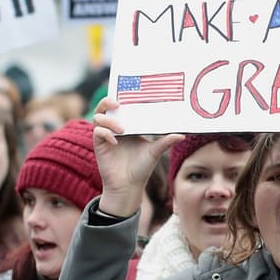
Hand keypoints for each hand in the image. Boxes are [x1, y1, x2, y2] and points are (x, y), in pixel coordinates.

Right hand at [92, 97, 184, 216]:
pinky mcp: (99, 145)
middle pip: (105, 107)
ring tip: (122, 129)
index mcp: (128, 126)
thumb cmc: (141, 168)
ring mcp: (106, 136)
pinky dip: (105, 134)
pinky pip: (97, 133)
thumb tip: (182, 134)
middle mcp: (115, 128)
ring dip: (109, 120)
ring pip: (98, 117)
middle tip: (117, 103)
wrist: (129, 186)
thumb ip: (166, 141)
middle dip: (107, 101)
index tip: (129, 92)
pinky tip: (115, 142)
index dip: (123, 98)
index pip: (122, 107)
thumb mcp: (155, 151)